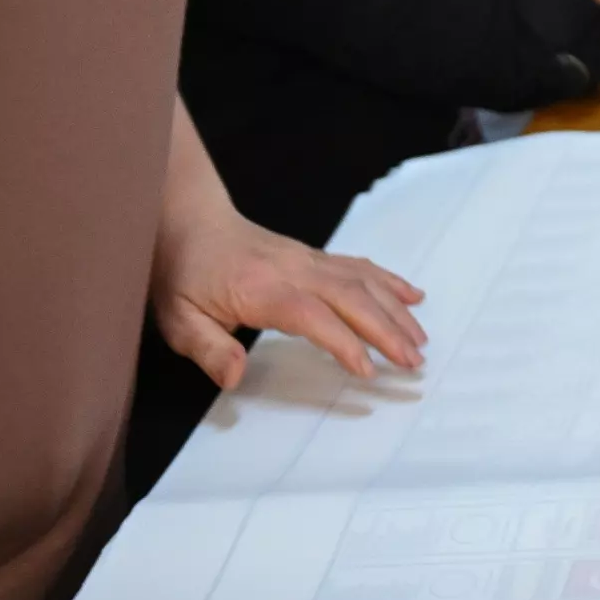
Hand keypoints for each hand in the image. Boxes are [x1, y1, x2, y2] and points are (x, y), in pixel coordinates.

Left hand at [152, 198, 426, 390]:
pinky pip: (359, 266)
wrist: (189, 222)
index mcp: (262, 289)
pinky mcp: (314, 255)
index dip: (343, 342)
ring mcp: (308, 258)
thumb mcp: (178, 320)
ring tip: (420, 339)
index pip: (312, 315)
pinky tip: (411, 296)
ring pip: (362, 281)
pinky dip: (389, 281)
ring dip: (395, 309)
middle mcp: (294, 269)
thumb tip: (235, 378)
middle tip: (413, 362)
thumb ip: (208, 350)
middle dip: (387, 329)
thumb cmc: (183, 275)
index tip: (367, 371)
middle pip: (351, 296)